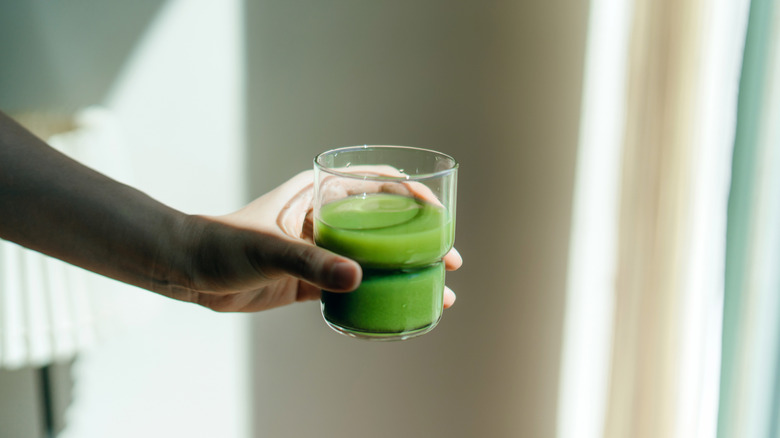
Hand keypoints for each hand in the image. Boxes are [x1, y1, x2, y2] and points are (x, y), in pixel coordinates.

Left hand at [175, 171, 460, 311]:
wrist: (187, 272)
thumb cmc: (222, 244)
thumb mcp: (267, 249)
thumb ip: (310, 263)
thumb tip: (357, 278)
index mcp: (316, 193)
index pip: (373, 183)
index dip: (409, 192)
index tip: (436, 212)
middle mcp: (322, 218)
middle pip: (382, 223)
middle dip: (418, 239)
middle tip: (448, 259)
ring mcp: (318, 249)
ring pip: (371, 256)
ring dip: (403, 269)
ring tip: (436, 288)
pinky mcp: (310, 279)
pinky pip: (351, 284)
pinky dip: (375, 293)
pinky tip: (397, 305)